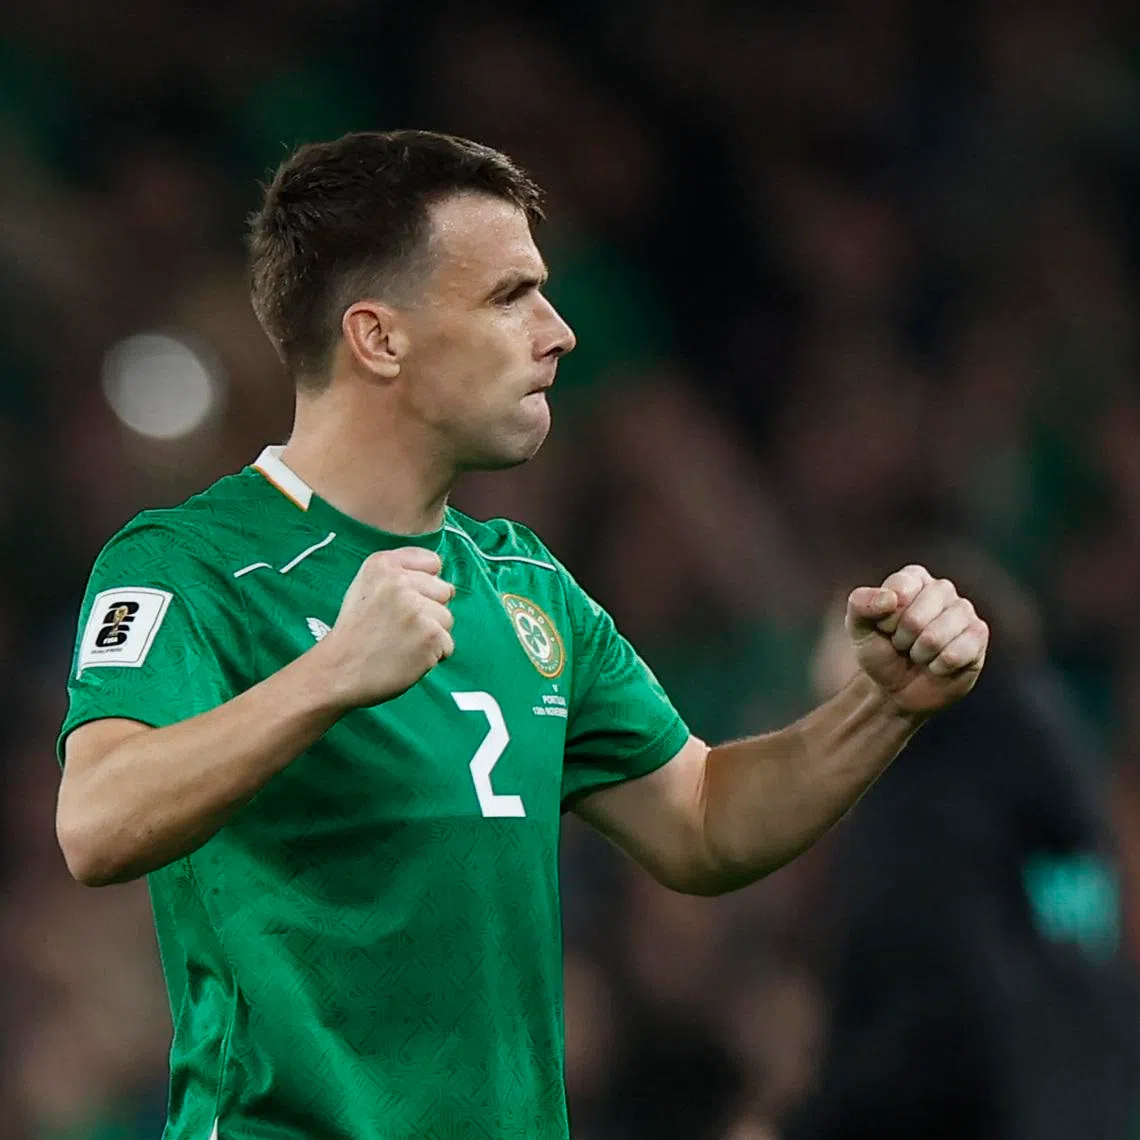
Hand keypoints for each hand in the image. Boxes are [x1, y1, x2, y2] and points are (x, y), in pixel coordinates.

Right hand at [315, 546, 454, 707]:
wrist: (337, 671)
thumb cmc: (355, 634)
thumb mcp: (365, 587)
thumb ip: (400, 576)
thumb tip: (441, 583)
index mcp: (382, 564)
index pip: (432, 562)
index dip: (425, 585)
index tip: (406, 601)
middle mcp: (400, 581)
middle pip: (443, 591)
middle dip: (429, 611)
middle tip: (399, 627)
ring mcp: (417, 608)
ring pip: (447, 619)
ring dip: (431, 635)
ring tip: (400, 643)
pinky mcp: (430, 635)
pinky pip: (447, 644)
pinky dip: (432, 656)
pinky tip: (406, 657)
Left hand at [845, 564, 988, 714]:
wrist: (897, 688)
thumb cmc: (879, 651)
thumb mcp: (858, 627)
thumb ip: (860, 603)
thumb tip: (890, 598)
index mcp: (913, 578)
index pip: (899, 590)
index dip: (886, 618)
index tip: (884, 627)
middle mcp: (942, 589)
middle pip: (916, 617)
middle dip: (902, 640)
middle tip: (902, 644)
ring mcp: (964, 611)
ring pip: (936, 637)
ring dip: (919, 654)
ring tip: (919, 654)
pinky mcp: (978, 636)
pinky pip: (955, 654)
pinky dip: (938, 667)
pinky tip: (937, 664)